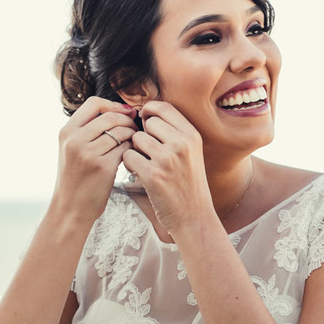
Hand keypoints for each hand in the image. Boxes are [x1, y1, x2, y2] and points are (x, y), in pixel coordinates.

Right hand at [50, 97, 137, 226]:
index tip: (125, 113)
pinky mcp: (102, 167)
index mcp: (67, 132)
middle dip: (128, 120)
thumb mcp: (72, 150)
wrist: (70, 209)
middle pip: (111, 116)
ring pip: (121, 131)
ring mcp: (88, 153)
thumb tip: (119, 110)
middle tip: (135, 128)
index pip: (94, 103)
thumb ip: (87, 130)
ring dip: (132, 135)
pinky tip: (132, 156)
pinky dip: (132, 149)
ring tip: (134, 143)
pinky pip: (126, 148)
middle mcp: (75, 140)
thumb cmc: (76, 179)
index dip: (113, 105)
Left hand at [121, 101, 211, 236]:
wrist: (194, 216)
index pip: (164, 107)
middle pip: (149, 122)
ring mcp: (168, 160)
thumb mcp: (192, 153)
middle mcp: (182, 144)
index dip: (149, 109)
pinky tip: (139, 174)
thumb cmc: (188, 184)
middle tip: (147, 150)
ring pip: (136, 139)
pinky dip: (129, 165)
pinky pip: (128, 156)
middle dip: (142, 133)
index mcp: (192, 136)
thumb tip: (145, 114)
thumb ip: (174, 133)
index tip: (143, 119)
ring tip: (145, 164)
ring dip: (135, 150)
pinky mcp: (153, 176)